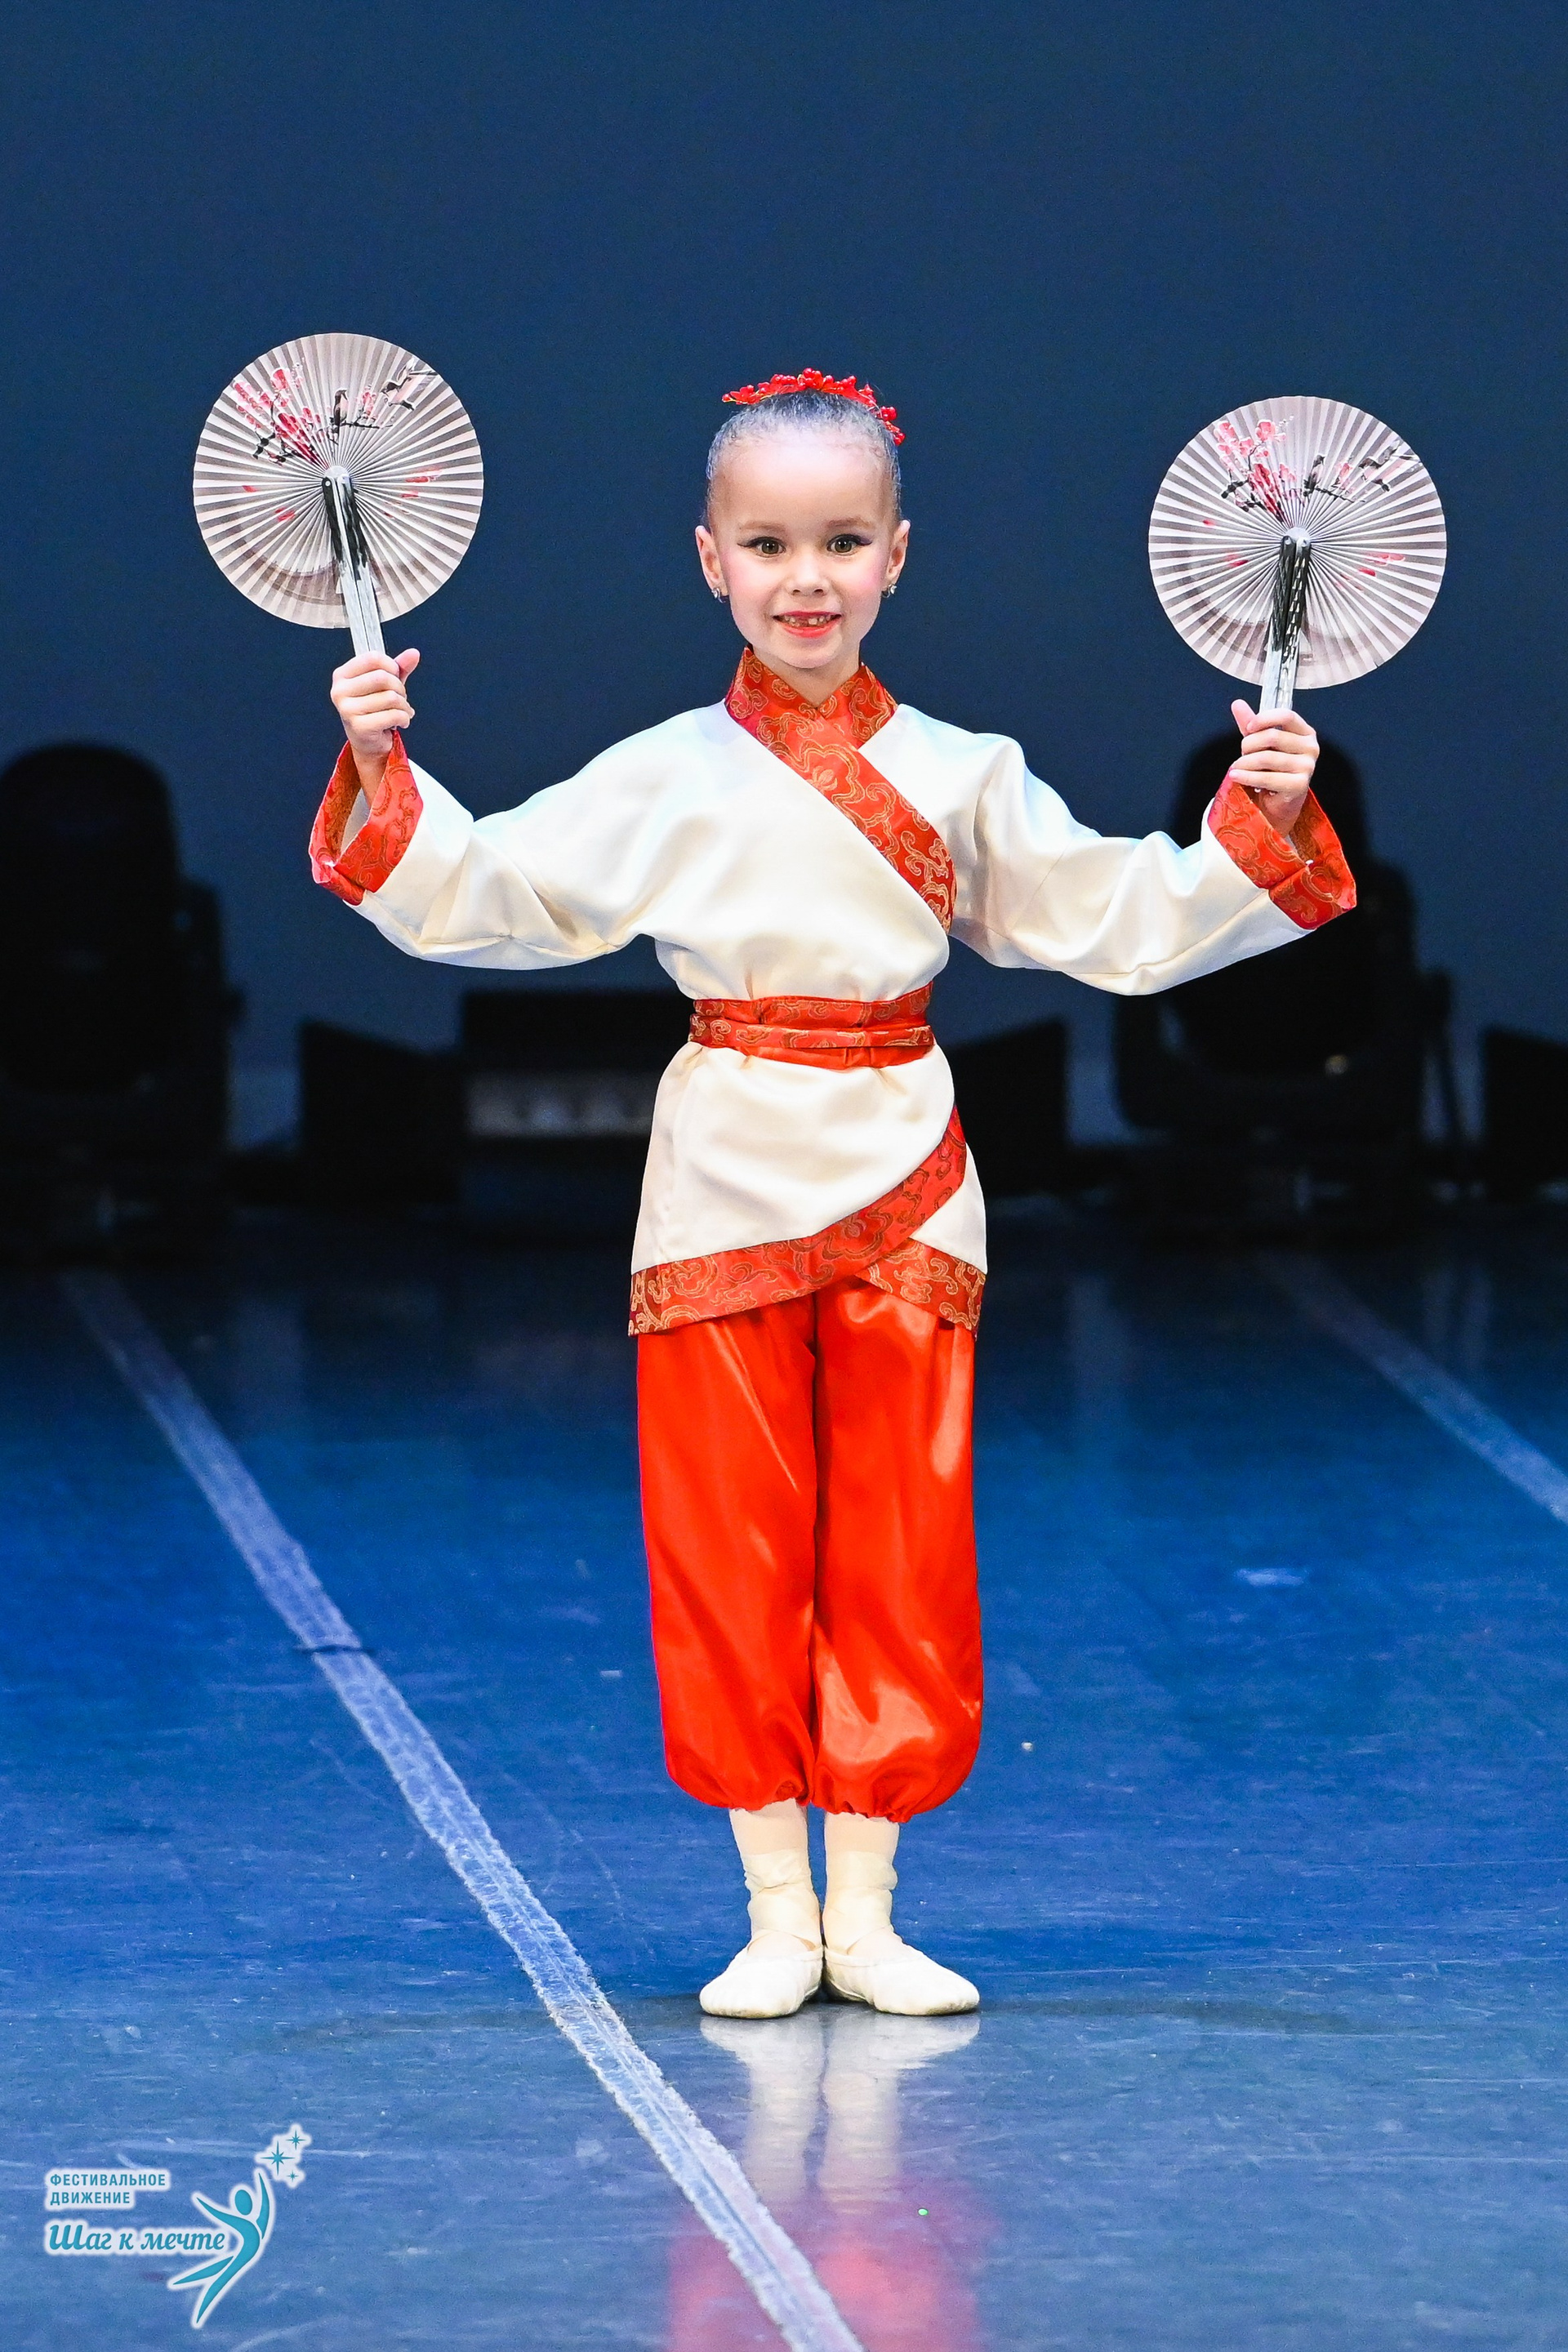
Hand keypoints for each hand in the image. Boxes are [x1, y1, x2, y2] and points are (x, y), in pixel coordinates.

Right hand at [331, 649, 420, 793]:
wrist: (369, 742)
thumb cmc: (373, 710)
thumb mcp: (385, 684)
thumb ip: (399, 667)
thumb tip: (413, 654)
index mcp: (342, 675)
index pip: (373, 658)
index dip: (392, 666)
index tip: (395, 676)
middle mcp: (340, 691)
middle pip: (383, 677)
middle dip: (400, 688)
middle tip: (400, 698)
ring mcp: (347, 710)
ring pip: (390, 697)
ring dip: (404, 705)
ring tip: (401, 711)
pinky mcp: (359, 726)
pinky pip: (393, 715)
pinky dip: (404, 718)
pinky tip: (400, 721)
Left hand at [1229, 698, 1317, 838]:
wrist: (1278, 802)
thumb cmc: (1273, 769)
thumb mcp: (1261, 744)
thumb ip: (1251, 724)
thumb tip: (1237, 704)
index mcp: (1305, 732)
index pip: (1286, 715)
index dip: (1264, 719)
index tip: (1248, 728)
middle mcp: (1310, 747)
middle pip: (1272, 736)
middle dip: (1249, 744)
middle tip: (1242, 753)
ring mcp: (1307, 767)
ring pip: (1266, 758)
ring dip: (1245, 763)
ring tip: (1237, 767)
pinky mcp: (1299, 785)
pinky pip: (1267, 777)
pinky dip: (1247, 776)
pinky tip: (1236, 776)